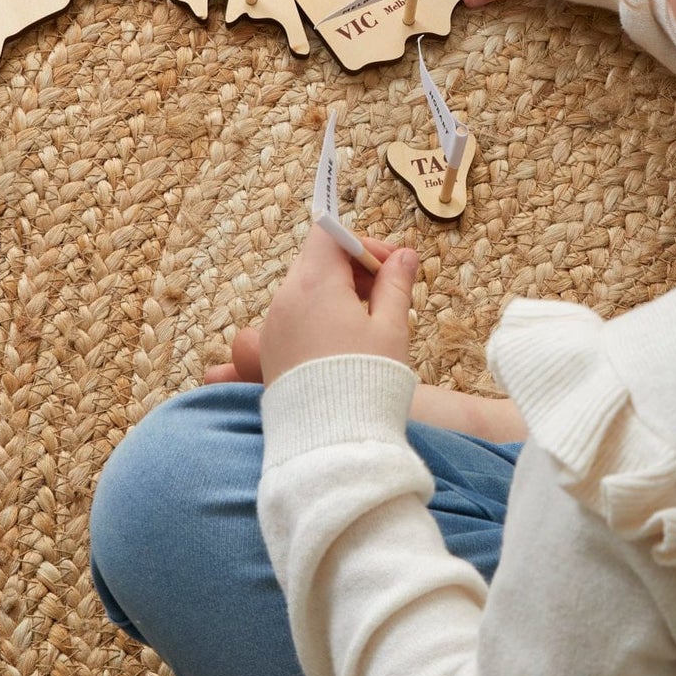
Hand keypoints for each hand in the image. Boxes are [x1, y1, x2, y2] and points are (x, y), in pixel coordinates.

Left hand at [203, 238, 399, 383]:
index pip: (329, 234)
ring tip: (369, 321)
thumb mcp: (391, 327)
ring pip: (305, 289)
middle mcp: (285, 299)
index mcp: (315, 284)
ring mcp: (273, 327)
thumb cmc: (366, 380)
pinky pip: (294, 317)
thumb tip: (404, 256)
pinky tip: (345, 342)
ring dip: (336, 292)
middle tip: (385, 291)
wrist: (332, 442)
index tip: (389, 265)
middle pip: (317, 260)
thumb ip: (396, 284)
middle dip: (352, 267)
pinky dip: (318, 316)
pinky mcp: (271, 352)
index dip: (362, 242)